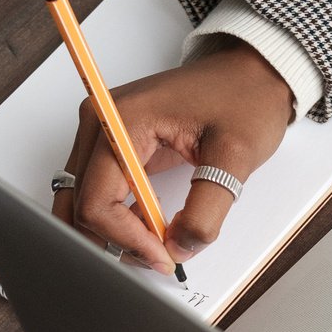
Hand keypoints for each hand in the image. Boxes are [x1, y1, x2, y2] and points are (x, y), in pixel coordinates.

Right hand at [52, 37, 293, 270]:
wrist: (249, 73)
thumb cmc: (243, 99)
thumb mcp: (236, 157)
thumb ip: (206, 211)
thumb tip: (179, 249)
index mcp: (121, 120)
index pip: (97, 201)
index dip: (128, 239)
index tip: (165, 258)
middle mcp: (101, 124)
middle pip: (81, 206)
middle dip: (118, 241)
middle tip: (162, 258)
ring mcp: (103, 135)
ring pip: (83, 204)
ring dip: (114, 235)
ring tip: (157, 247)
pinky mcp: (114, 147)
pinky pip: (99, 194)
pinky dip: (118, 221)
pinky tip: (150, 231)